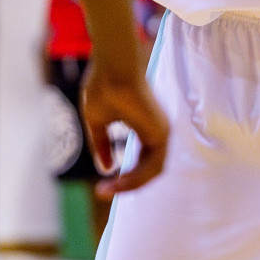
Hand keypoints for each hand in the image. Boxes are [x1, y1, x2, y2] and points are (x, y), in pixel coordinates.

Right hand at [80, 61, 168, 198]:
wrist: (112, 68)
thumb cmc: (103, 86)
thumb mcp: (97, 122)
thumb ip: (103, 145)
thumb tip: (106, 168)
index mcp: (145, 127)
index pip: (142, 162)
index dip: (124, 177)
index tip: (102, 185)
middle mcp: (157, 131)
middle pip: (148, 170)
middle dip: (126, 185)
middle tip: (103, 191)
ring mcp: (162, 132)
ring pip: (152, 172)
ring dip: (130, 185)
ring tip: (108, 189)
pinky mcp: (161, 133)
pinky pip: (154, 167)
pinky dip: (137, 178)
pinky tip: (119, 182)